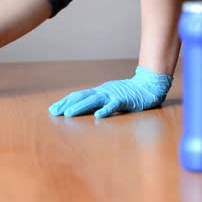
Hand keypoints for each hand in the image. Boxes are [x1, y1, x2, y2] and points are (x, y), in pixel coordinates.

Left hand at [49, 66, 172, 117]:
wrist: (148, 86)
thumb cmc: (129, 94)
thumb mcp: (110, 96)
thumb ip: (99, 101)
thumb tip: (83, 108)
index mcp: (99, 92)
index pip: (78, 96)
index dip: (65, 102)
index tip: (53, 109)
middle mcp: (103, 92)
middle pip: (81, 97)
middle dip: (66, 104)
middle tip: (54, 112)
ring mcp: (113, 96)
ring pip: (94, 101)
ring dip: (80, 107)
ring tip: (68, 114)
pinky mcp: (124, 101)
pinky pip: (114, 106)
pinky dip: (106, 110)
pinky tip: (98, 116)